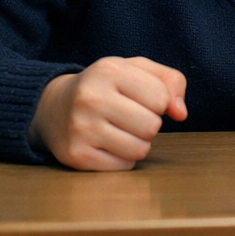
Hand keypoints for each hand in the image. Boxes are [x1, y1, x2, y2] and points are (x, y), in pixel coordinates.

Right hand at [28, 56, 188, 170]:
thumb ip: (170, 81)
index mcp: (109, 70)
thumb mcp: (137, 69)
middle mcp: (91, 98)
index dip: (159, 101)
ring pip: (140, 149)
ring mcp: (80, 128)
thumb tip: (181, 113)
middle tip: (130, 116)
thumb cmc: (106, 86)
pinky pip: (124, 166)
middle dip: (149, 124)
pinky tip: (107, 144)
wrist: (53, 106)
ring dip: (139, 143)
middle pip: (152, 126)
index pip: (162, 98)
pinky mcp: (75, 156)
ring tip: (121, 130)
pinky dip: (123, 158)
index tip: (141, 98)